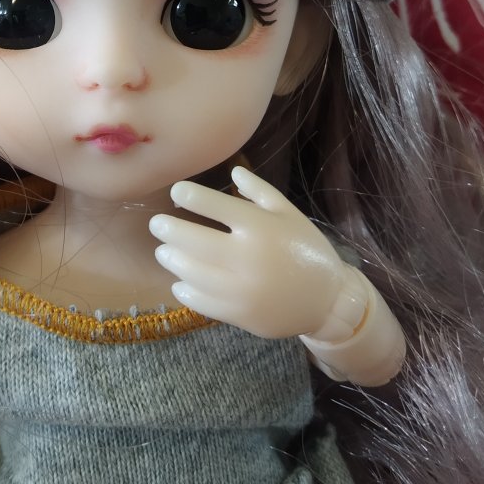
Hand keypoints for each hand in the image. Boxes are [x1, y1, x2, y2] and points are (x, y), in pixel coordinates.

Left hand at [148, 167, 346, 338]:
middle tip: (157, 224)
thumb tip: (233, 169)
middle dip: (168, 229)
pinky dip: (184, 290)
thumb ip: (259, 191)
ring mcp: (240, 288)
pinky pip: (200, 301)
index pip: (212, 205)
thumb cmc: (306, 250)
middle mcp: (246, 257)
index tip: (177, 192)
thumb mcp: (289, 213)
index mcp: (258, 227)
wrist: (327, 301)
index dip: (188, 195)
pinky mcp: (237, 314)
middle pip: (192, 240)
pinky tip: (180, 281)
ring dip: (171, 259)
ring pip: (190, 271)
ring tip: (164, 251)